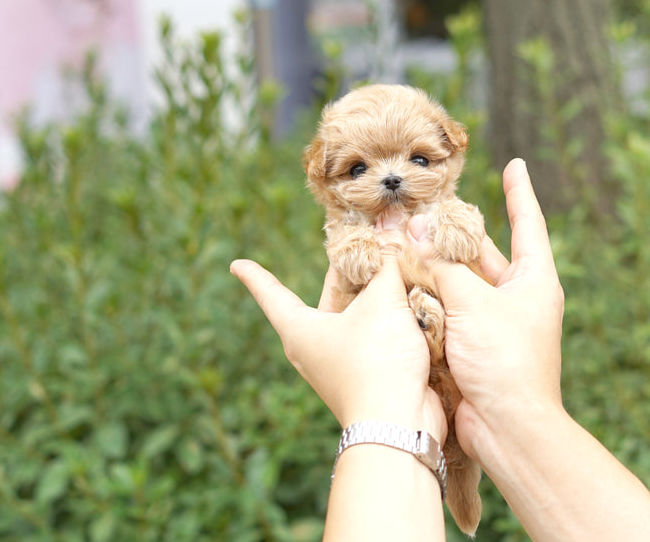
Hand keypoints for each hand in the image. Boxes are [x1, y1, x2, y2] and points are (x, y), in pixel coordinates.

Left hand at [231, 218, 446, 442]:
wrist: (400, 426)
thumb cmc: (376, 361)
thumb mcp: (382, 301)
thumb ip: (388, 261)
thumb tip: (390, 224)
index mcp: (300, 329)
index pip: (272, 294)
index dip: (256, 276)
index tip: (237, 264)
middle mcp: (316, 344)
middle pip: (330, 293)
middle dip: (347, 267)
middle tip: (362, 235)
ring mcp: (343, 359)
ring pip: (359, 310)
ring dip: (378, 286)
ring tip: (395, 255)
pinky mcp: (370, 370)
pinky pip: (378, 329)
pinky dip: (392, 309)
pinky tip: (413, 290)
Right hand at [408, 158, 564, 462]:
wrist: (509, 430)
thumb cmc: (505, 360)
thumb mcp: (473, 302)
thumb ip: (441, 265)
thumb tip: (414, 231)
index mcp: (534, 280)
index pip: (528, 223)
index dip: (519, 192)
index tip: (515, 164)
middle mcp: (515, 297)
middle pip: (481, 251)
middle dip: (452, 231)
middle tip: (422, 207)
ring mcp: (491, 321)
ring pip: (457, 279)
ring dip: (431, 262)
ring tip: (401, 235)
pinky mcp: (469, 344)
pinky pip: (445, 308)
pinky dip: (425, 292)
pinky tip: (399, 275)